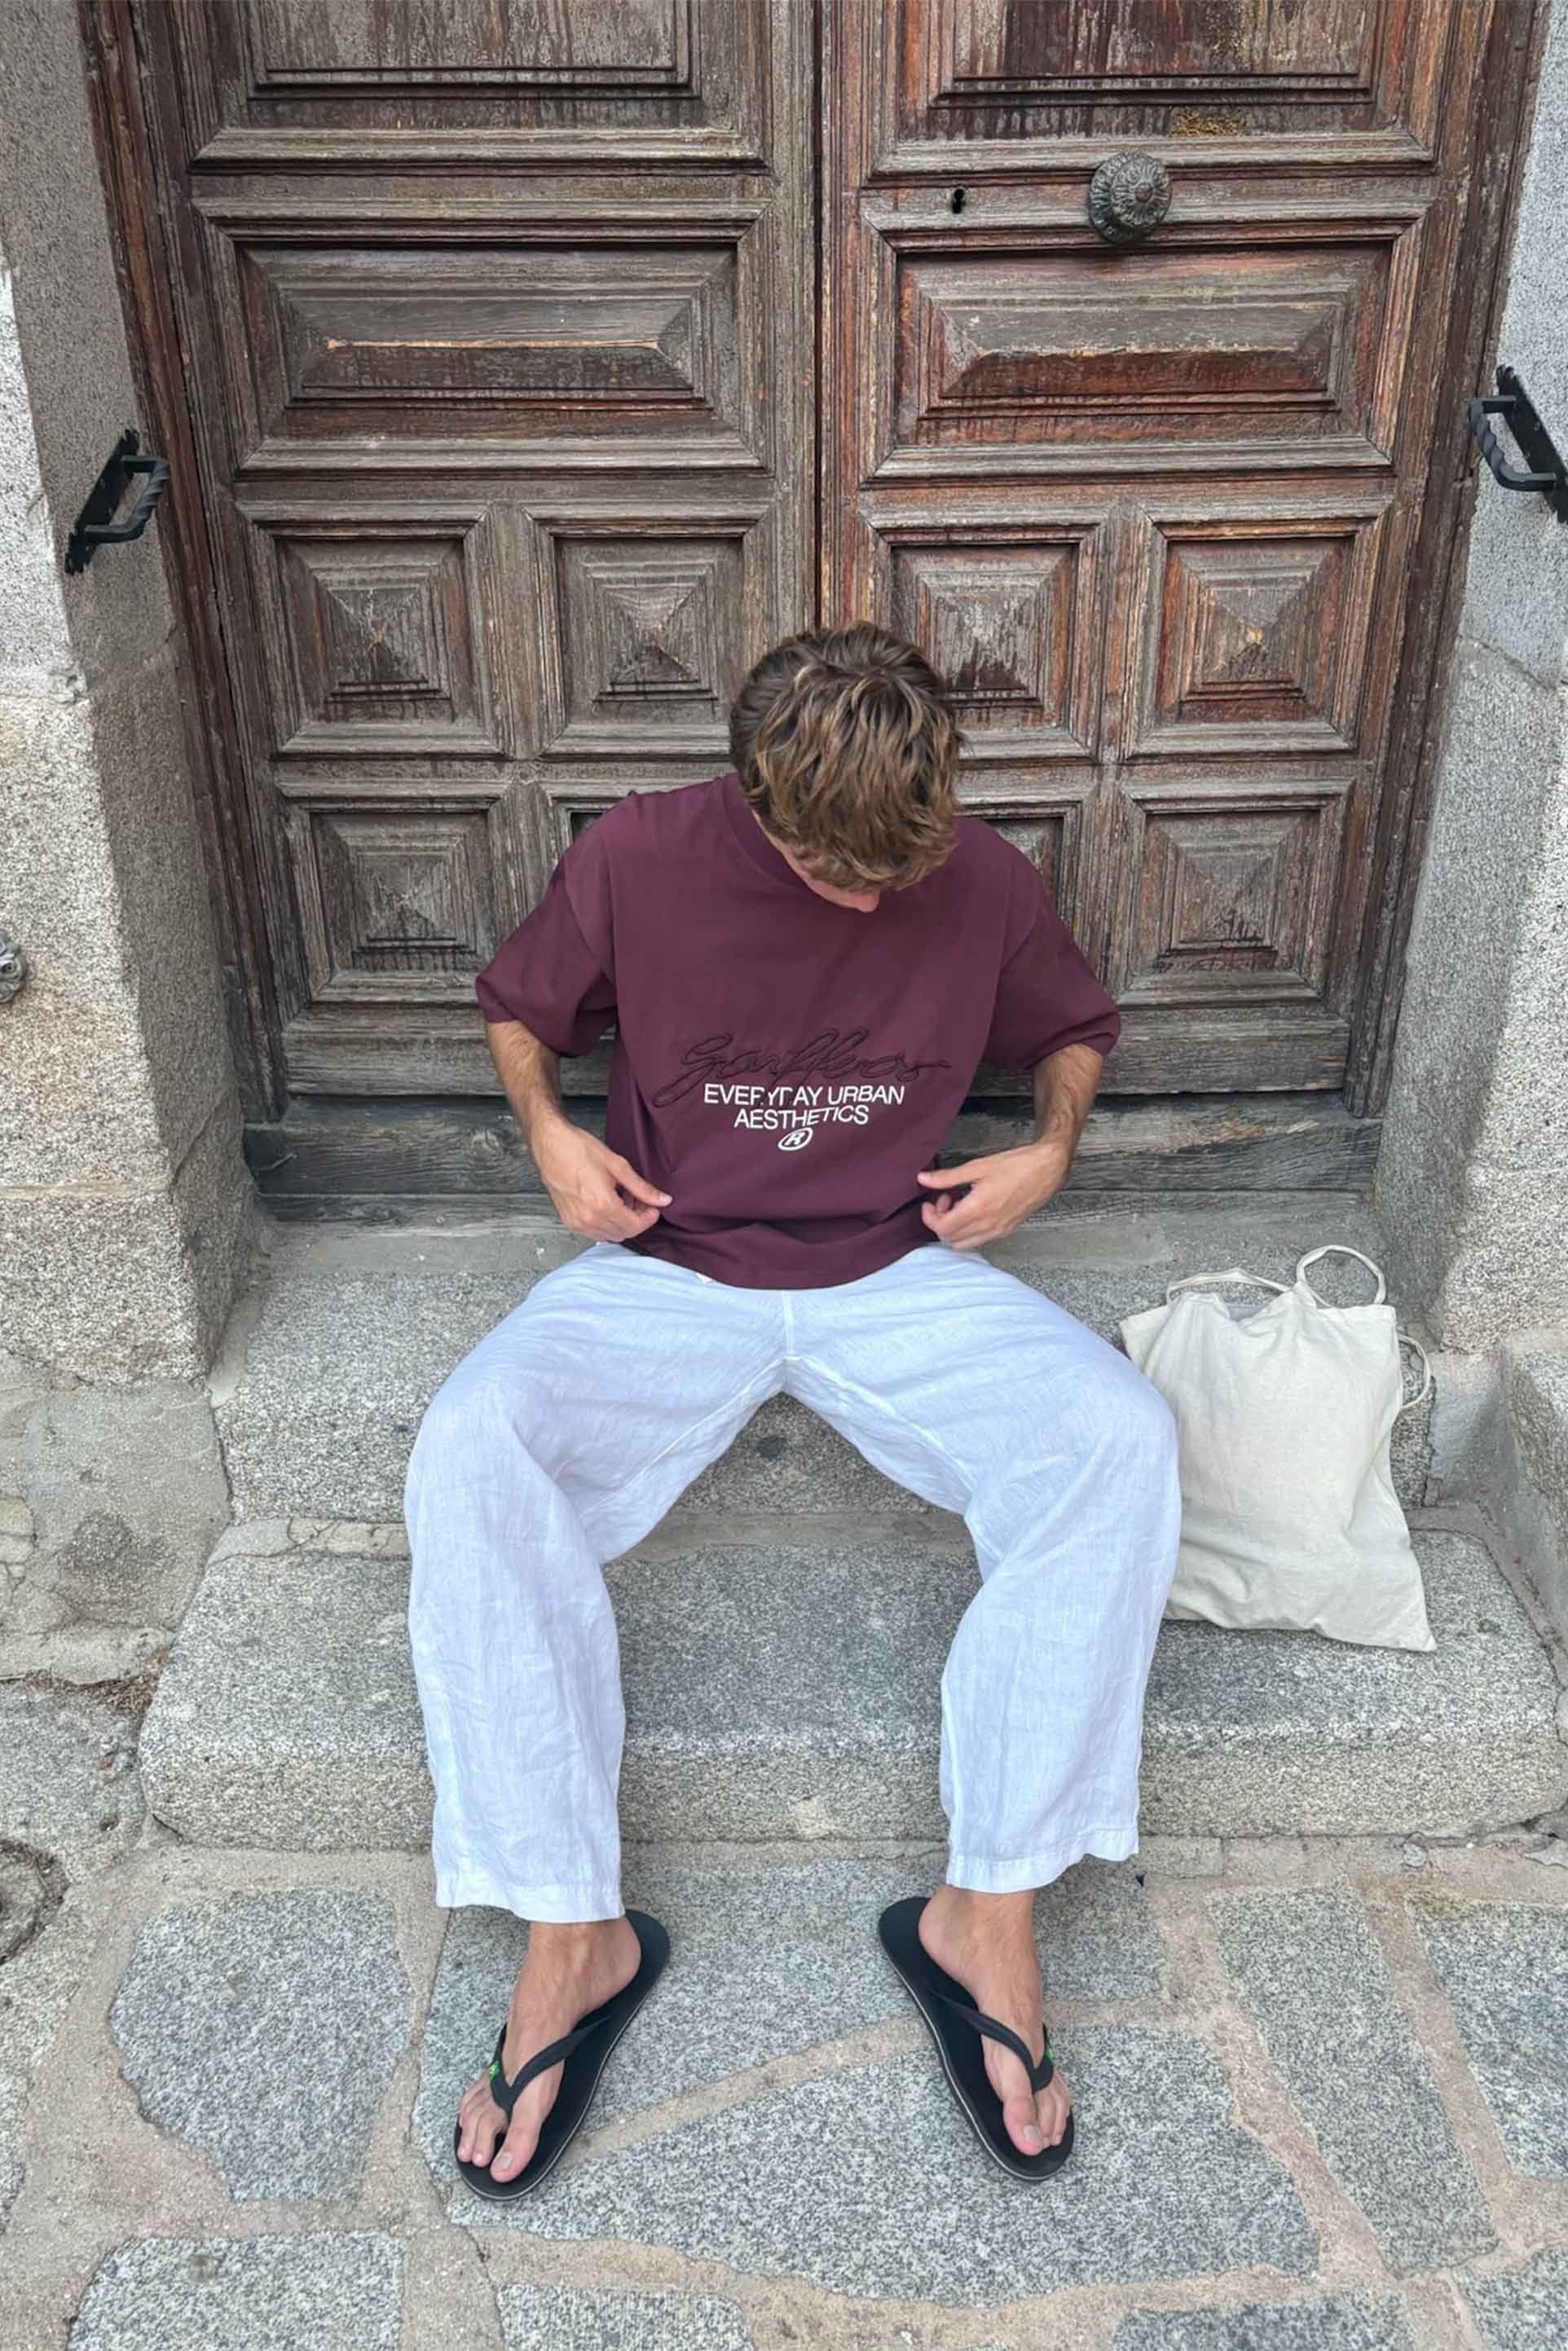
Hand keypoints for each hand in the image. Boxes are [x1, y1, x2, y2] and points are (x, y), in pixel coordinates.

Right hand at [531, 1113, 670, 1241]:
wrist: (550, 1146)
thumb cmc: (579, 1150)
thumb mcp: (617, 1165)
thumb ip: (642, 1187)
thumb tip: (662, 1200)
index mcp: (602, 1205)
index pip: (635, 1226)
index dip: (649, 1218)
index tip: (653, 1207)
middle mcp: (588, 1219)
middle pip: (624, 1233)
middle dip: (637, 1219)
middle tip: (640, 1200)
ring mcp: (576, 1222)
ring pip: (610, 1235)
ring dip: (622, 1223)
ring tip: (623, 1199)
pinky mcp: (569, 1221)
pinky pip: (594, 1233)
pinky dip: (606, 1224)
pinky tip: (608, 1204)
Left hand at [916, 1136, 1071, 1248]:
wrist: (1047, 1169)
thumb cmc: (1017, 1165)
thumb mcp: (978, 1166)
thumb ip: (948, 1177)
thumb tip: (923, 1179)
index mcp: (978, 1208)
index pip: (942, 1227)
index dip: (929, 1216)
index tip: (930, 1201)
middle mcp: (988, 1225)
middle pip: (949, 1239)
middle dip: (940, 1221)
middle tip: (946, 1199)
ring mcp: (998, 1231)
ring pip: (963, 1244)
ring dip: (954, 1229)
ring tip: (960, 1205)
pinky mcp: (1007, 1231)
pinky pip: (979, 1240)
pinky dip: (968, 1231)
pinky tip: (974, 1209)